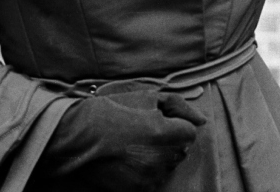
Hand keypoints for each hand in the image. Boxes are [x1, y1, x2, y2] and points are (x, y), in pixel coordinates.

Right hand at [34, 90, 205, 191]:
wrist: (78, 137)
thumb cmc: (111, 110)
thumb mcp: (146, 96)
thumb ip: (179, 106)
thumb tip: (201, 120)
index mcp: (164, 133)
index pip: (189, 132)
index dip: (176, 123)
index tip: (159, 119)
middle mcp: (159, 159)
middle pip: (179, 150)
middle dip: (168, 140)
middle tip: (144, 130)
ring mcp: (148, 177)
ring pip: (166, 166)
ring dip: (158, 156)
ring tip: (134, 144)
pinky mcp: (136, 190)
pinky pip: (152, 180)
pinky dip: (145, 170)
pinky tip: (128, 158)